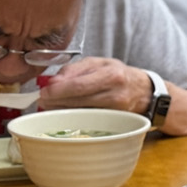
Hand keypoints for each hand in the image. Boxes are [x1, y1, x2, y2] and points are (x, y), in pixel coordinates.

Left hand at [37, 57, 151, 112]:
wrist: (143, 91)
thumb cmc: (118, 75)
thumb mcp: (98, 63)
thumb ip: (74, 70)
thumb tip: (53, 82)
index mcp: (111, 75)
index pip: (79, 85)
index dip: (59, 90)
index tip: (44, 91)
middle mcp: (115, 94)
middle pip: (79, 101)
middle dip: (56, 101)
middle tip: (43, 99)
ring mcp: (115, 112)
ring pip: (81, 114)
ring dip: (62, 110)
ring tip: (51, 106)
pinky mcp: (114, 123)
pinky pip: (88, 120)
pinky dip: (73, 116)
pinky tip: (65, 112)